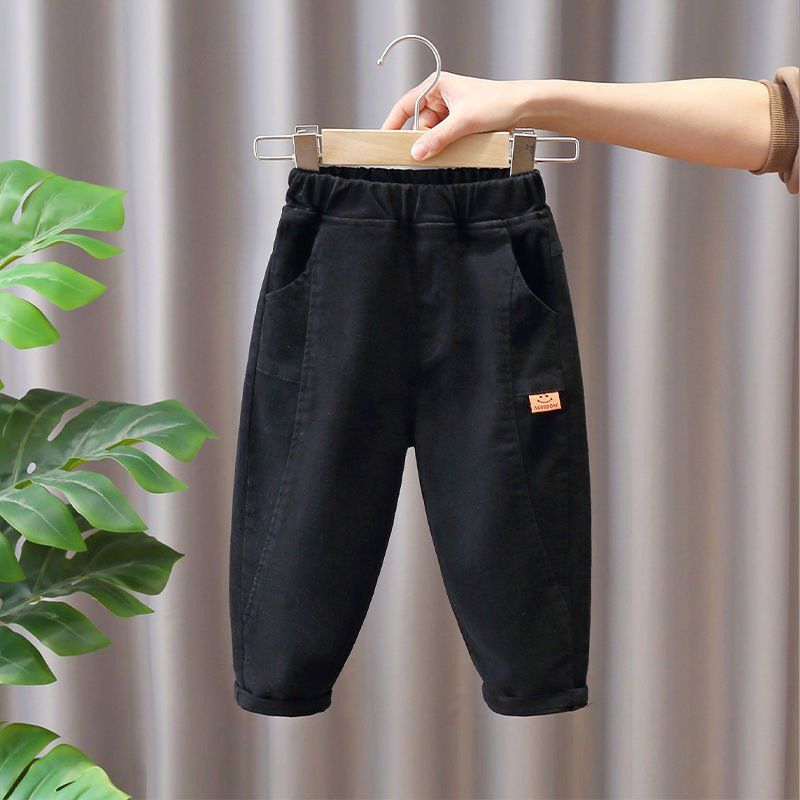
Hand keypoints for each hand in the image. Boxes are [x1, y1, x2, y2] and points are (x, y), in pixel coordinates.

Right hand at [380, 71, 527, 160]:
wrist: (525, 108)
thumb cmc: (498, 103)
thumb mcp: (463, 122)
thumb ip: (437, 139)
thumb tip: (416, 153)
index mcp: (437, 85)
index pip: (405, 105)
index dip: (392, 123)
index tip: (383, 139)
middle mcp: (442, 97)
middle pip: (419, 123)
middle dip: (421, 139)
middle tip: (423, 153)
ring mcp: (451, 112)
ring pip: (432, 133)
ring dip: (437, 144)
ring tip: (450, 147)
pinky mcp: (460, 125)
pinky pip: (444, 138)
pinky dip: (446, 146)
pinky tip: (455, 149)